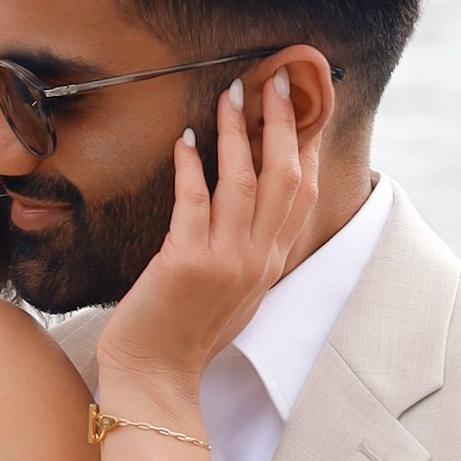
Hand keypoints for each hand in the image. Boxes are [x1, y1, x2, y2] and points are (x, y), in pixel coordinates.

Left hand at [98, 71, 319, 407]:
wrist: (157, 378)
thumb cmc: (184, 334)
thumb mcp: (233, 292)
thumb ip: (246, 251)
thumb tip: (246, 208)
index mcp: (270, 264)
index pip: (302, 195)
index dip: (304, 146)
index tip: (299, 107)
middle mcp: (257, 260)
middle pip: (284, 178)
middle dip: (282, 124)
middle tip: (274, 82)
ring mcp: (226, 262)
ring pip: (245, 182)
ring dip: (238, 133)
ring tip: (231, 94)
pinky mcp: (187, 263)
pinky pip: (194, 201)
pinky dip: (191, 165)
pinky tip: (185, 139)